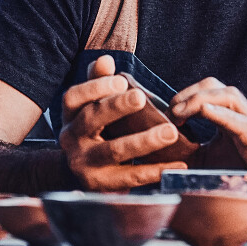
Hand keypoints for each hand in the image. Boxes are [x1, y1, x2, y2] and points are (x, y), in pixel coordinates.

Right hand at [57, 54, 187, 191]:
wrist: (81, 174)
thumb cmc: (95, 130)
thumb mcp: (92, 107)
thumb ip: (99, 83)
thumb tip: (106, 59)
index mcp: (70, 115)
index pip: (73, 97)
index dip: (95, 87)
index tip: (122, 79)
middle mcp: (71, 138)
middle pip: (91, 119)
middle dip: (116, 107)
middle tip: (141, 97)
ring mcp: (83, 164)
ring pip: (113, 150)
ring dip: (143, 141)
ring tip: (170, 133)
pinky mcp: (99, 185)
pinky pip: (129, 177)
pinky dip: (154, 171)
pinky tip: (176, 164)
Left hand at [169, 78, 246, 173]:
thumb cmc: (246, 170)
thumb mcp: (213, 155)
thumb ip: (193, 146)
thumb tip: (164, 149)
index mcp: (232, 113)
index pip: (208, 88)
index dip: (186, 94)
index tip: (168, 111)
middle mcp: (242, 112)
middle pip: (215, 85)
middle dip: (188, 93)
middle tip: (170, 112)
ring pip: (228, 96)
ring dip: (199, 100)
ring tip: (179, 114)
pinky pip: (239, 120)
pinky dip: (220, 114)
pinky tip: (204, 113)